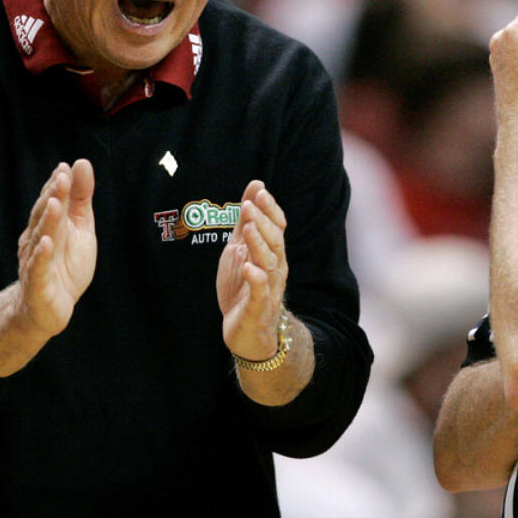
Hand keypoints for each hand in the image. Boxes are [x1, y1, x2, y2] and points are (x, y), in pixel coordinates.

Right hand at [17, 159, 96, 336]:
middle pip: (44, 215)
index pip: (52, 201)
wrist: (49, 308)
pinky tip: (46, 243)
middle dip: (52, 196)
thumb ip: (81, 199)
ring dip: (47, 220)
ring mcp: (35, 261)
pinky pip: (38, 268)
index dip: (58, 185)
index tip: (65, 167)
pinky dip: (41, 256)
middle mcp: (38, 239)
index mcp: (49, 225)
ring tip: (55, 203)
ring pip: (40, 238)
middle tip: (61, 178)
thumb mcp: (80, 228)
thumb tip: (81, 164)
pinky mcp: (37, 284)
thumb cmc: (65, 265)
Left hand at [217, 180, 287, 361]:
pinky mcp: (257, 309)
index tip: (259, 190)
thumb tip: (255, 184)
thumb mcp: (241, 248)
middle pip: (274, 242)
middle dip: (263, 222)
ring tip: (249, 228)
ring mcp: (268, 289)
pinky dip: (256, 280)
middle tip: (251, 205)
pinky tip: (250, 268)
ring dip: (259, 245)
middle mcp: (275, 269)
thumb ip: (247, 219)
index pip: (277, 227)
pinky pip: (259, 293)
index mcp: (272, 254)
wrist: (247, 333)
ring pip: (269, 264)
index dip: (270, 209)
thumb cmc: (244, 287)